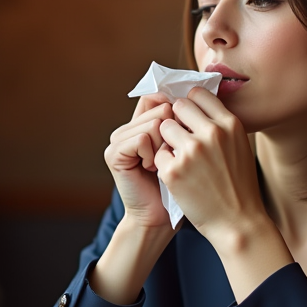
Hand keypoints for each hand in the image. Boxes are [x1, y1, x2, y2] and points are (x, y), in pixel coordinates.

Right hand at [103, 93, 175, 231]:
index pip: (158, 97)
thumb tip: (194, 89)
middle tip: (169, 157)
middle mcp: (126, 128)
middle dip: (174, 133)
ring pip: (154, 122)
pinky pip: (142, 138)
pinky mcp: (113, 153)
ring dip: (165, 146)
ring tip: (160, 165)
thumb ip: (182, 120)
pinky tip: (150, 170)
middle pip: (160, 108)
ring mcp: (117, 139)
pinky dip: (152, 154)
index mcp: (141, 123)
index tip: (187, 129)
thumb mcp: (184, 147)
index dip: (175, 109)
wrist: (161, 217)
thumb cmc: (180, 184)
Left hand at [155, 88, 291, 302]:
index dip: (190, 105)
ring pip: (164, 128)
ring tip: (180, 159)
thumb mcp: (239, 146)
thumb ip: (221, 124)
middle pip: (178, 106)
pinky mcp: (173, 171)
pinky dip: (164, 164)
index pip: (199, 94)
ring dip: (168, 141)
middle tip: (181, 139)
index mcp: (229, 124)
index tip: (189, 118)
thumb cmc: (238, 185)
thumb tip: (199, 102)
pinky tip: (178, 177)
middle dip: (176, 120)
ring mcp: (191, 152)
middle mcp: (211, 134)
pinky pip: (158, 154)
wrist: (238, 223)